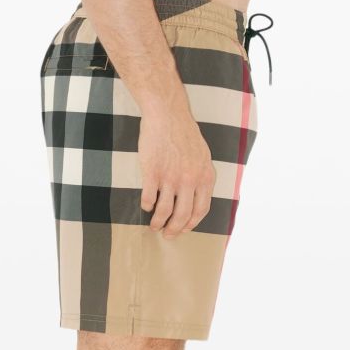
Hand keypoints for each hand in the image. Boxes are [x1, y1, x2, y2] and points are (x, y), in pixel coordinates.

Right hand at [138, 105, 216, 237]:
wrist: (168, 115)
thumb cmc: (184, 133)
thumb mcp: (203, 155)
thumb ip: (201, 175)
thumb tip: (198, 194)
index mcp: (204, 177)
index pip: (201, 209)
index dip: (192, 223)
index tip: (185, 229)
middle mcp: (189, 180)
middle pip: (183, 215)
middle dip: (175, 230)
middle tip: (168, 234)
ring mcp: (170, 177)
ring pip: (164, 211)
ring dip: (158, 222)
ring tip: (154, 226)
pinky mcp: (152, 172)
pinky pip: (148, 198)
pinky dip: (146, 206)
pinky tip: (145, 206)